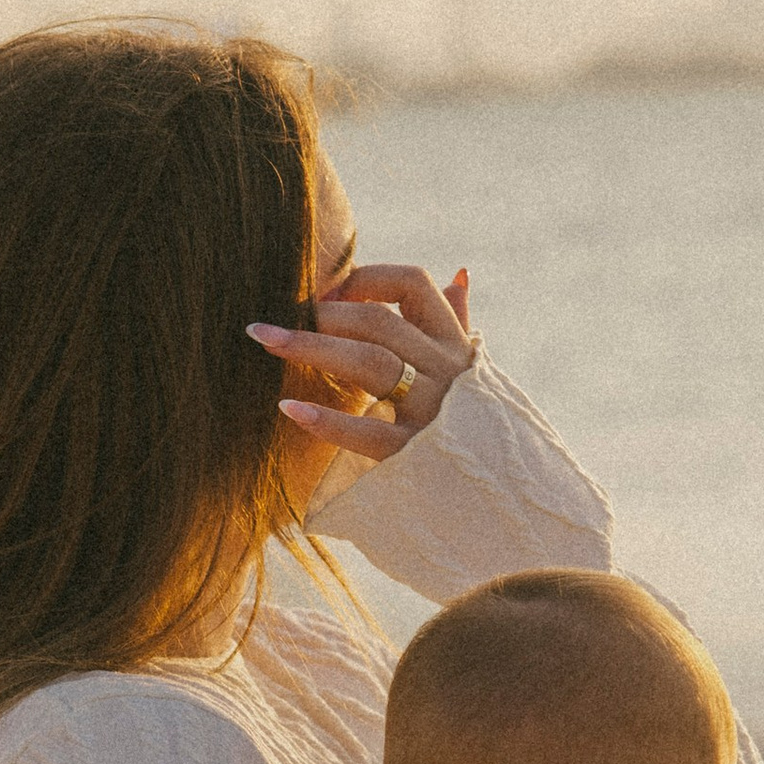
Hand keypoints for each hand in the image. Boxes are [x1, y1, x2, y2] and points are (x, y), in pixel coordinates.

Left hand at [246, 262, 475, 467]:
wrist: (498, 490)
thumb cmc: (471, 423)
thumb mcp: (471, 370)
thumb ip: (458, 323)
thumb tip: (460, 273)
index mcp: (454, 343)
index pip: (415, 284)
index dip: (367, 278)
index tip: (328, 290)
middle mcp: (446, 370)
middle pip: (379, 323)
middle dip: (323, 315)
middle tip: (271, 319)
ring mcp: (433, 412)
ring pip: (370, 364)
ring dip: (312, 347)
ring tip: (265, 341)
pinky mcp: (415, 455)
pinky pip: (368, 432)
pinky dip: (327, 420)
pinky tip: (289, 409)